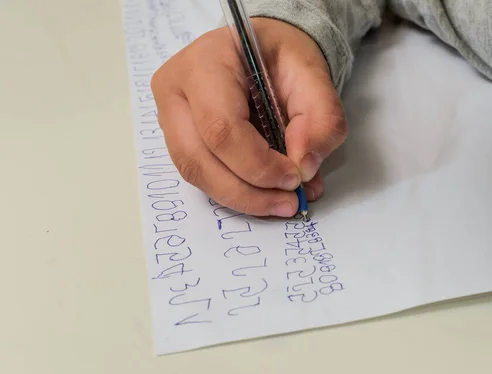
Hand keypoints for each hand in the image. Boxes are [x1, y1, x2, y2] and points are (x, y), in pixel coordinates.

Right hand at [151, 18, 346, 216]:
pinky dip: (234, 191)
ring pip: (195, 173)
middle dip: (247, 192)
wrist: (264, 51)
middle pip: (198, 158)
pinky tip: (264, 194)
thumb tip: (303, 167)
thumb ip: (321, 119)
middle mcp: (175, 90)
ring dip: (240, 198)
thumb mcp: (315, 77)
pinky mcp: (176, 136)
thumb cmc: (282, 58)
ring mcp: (169, 115)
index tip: (294, 178)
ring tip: (280, 203)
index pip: (221, 128)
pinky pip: (200, 174)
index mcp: (205, 63)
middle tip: (288, 203)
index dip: (258, 165)